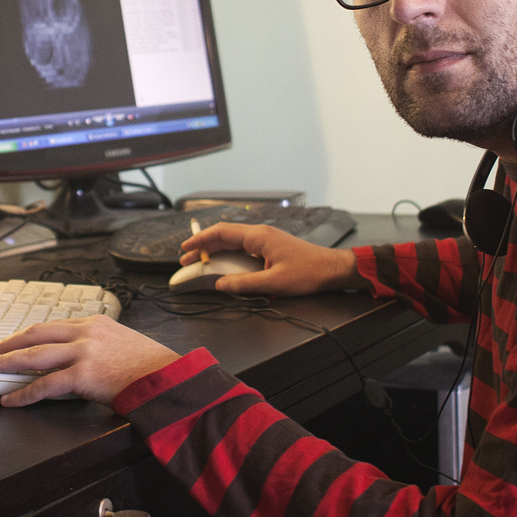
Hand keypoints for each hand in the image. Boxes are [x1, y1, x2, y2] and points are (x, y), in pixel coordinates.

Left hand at [0, 317, 182, 408]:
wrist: (168, 378)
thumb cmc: (148, 367)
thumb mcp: (120, 343)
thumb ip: (95, 345)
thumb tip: (70, 360)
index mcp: (93, 323)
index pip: (49, 327)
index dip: (24, 337)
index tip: (9, 343)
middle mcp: (85, 333)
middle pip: (34, 335)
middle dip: (5, 345)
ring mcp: (84, 352)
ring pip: (33, 356)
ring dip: (5, 363)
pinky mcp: (84, 375)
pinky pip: (46, 385)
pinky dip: (24, 393)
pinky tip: (10, 399)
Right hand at [178, 223, 358, 295]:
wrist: (331, 269)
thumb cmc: (308, 272)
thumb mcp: (274, 282)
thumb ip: (244, 283)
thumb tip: (220, 284)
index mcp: (259, 236)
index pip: (222, 232)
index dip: (201, 239)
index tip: (185, 248)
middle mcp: (260, 234)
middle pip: (224, 236)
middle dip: (203, 246)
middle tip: (186, 260)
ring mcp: (265, 240)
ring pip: (232, 242)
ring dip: (215, 251)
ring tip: (200, 263)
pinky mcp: (270, 248)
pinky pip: (243, 248)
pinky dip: (228, 255)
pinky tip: (222, 265)